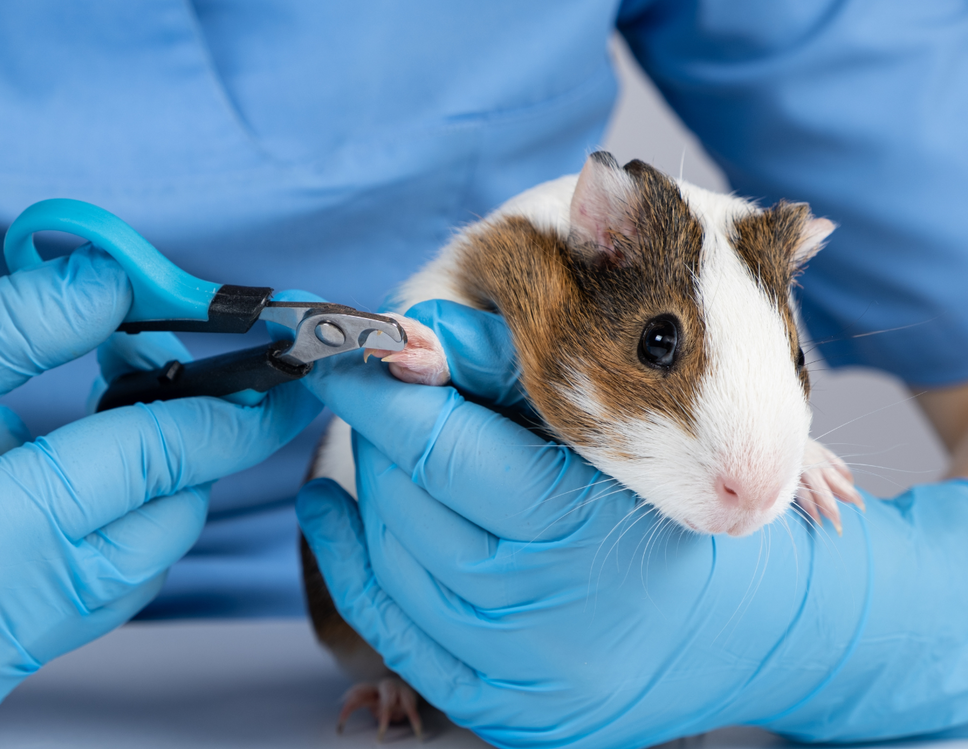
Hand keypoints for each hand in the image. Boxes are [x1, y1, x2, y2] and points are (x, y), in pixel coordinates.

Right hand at [0, 247, 321, 720]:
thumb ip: (10, 331)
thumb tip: (110, 286)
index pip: (155, 459)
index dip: (232, 406)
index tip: (287, 372)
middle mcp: (0, 623)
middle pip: (162, 521)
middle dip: (185, 444)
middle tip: (161, 372)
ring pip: (133, 566)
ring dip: (138, 488)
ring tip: (85, 418)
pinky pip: (83, 593)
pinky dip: (89, 529)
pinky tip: (34, 472)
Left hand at [297, 300, 967, 747]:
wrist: (757, 629)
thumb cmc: (689, 509)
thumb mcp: (624, 419)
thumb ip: (511, 367)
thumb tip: (410, 335)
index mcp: (578, 521)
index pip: (437, 443)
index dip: (377, 391)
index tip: (348, 353)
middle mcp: (544, 610)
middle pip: (404, 500)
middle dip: (379, 434)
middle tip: (384, 395)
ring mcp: (520, 673)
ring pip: (389, 560)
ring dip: (372, 491)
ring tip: (385, 448)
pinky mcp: (506, 711)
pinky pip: (392, 632)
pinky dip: (351, 562)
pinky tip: (337, 512)